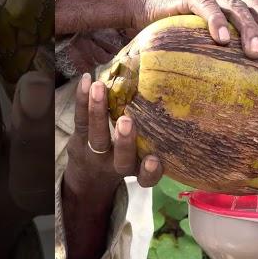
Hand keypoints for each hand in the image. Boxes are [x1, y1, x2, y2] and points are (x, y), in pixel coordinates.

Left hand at [64, 75, 163, 193]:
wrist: (88, 176)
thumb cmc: (126, 158)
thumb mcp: (140, 158)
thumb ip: (156, 141)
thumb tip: (179, 101)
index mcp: (136, 169)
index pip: (145, 178)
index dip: (150, 172)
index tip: (154, 160)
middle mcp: (116, 164)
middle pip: (120, 159)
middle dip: (124, 142)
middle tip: (126, 122)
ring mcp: (95, 152)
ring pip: (96, 136)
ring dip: (97, 111)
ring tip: (99, 88)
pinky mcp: (78, 138)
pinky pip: (79, 119)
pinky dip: (82, 99)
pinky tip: (87, 80)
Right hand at [131, 0, 257, 58]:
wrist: (144, 10)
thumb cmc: (179, 32)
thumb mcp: (208, 41)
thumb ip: (228, 51)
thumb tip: (248, 83)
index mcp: (238, 4)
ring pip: (237, 7)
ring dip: (248, 30)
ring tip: (256, 53)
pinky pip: (207, 7)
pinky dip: (216, 22)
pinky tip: (222, 40)